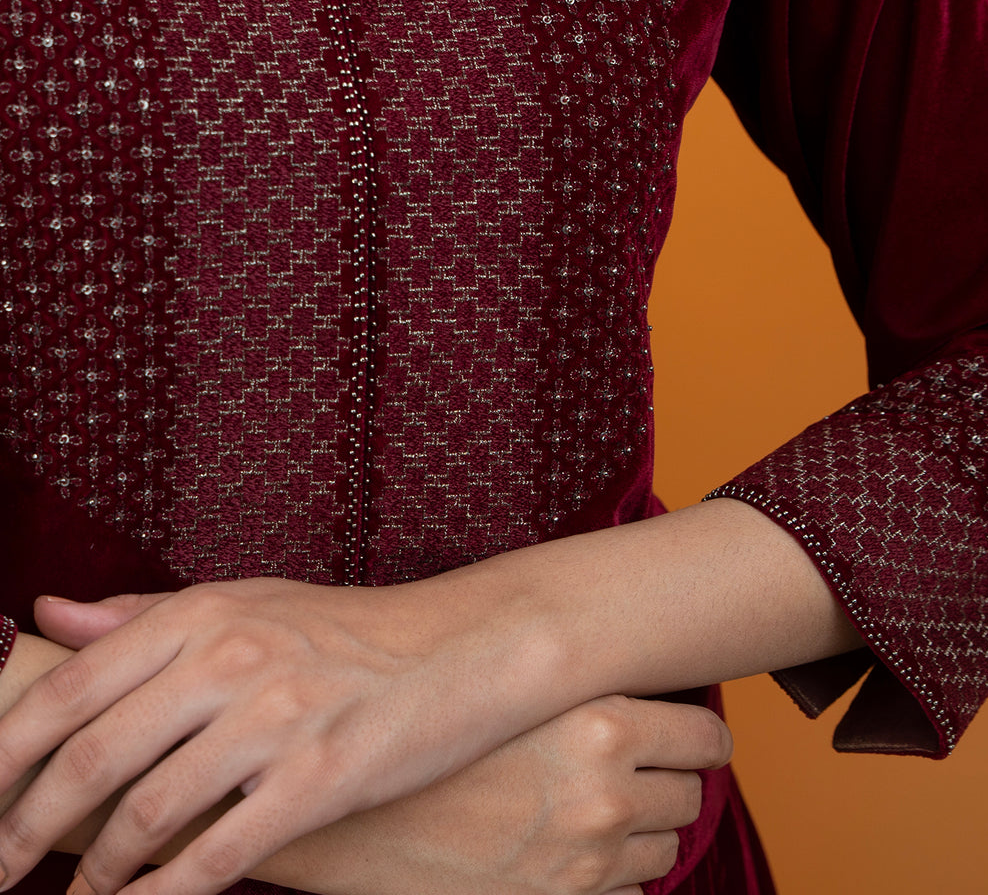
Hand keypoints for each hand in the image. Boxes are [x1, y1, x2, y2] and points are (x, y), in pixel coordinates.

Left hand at [31, 597, 731, 894]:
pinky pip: (217, 856)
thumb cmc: (351, 627)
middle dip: (22, 829)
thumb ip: (144, 612)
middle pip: (90, 759)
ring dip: (94, 875)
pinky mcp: (320, 778)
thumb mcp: (249, 598)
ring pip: (145, 815)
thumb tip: (50, 615)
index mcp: (203, 611)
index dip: (1, 755)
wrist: (463, 644)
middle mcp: (230, 656)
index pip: (70, 688)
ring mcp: (275, 717)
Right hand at [271, 694, 730, 894]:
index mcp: (601, 722)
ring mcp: (587, 859)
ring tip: (588, 809)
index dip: (698, 739)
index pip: (706, 739)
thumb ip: (582, 692)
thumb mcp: (512, 694)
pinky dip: (609, 880)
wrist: (349, 817)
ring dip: (639, 833)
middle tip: (626, 771)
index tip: (684, 739)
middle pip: (690, 796)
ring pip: (663, 850)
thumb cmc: (425, 739)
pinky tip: (567, 853)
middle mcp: (606, 794)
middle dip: (664, 784)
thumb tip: (634, 687)